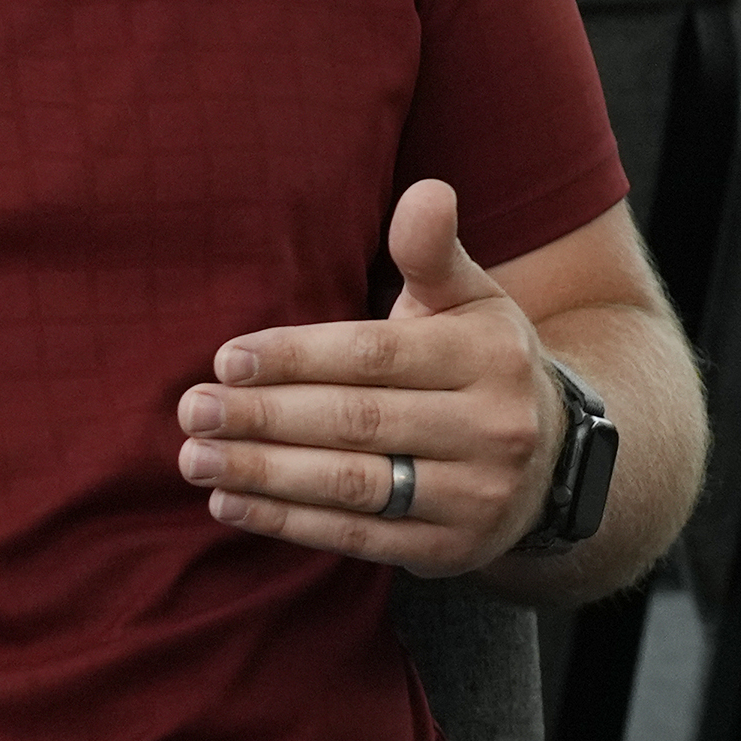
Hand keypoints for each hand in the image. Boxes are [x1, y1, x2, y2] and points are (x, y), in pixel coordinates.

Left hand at [173, 180, 564, 574]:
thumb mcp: (467, 299)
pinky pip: (359, 538)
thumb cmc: (476, 359)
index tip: (223, 360)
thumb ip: (431, 251)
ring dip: (264, 474)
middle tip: (191, 411)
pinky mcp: (454, 550)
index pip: (372, 355)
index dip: (293, 357)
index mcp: (487, 355)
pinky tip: (229, 505)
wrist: (549, 456)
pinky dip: (288, 523)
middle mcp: (494, 428)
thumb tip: (426, 190)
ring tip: (196, 459)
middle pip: (356, 422)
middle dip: (264, 417)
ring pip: (354, 485)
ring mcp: (478, 496)